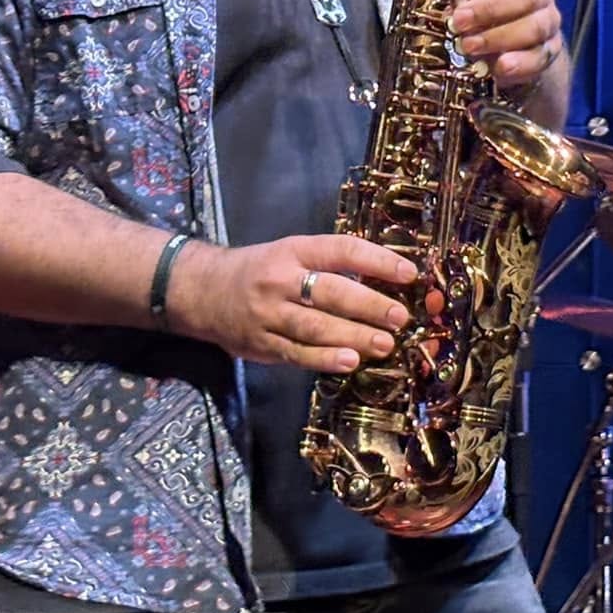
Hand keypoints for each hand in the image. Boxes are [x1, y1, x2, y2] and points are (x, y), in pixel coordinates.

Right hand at [167, 233, 416, 373]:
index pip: (341, 250)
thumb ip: (330, 265)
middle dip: (370, 305)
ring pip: (316, 327)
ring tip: (385, 344)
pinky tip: (349, 361)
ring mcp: (269, 314)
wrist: (203, 291)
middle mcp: (281, 280)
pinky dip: (324, 359)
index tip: (409, 273)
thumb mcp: (291, 253)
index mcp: (294, 251)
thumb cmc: (261, 270)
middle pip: (331, 292)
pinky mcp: (262, 344)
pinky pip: (297, 353)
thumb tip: (384, 279)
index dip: (377, 260)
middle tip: (400, 317)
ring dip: (354, 336)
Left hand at [388, 0, 564, 94]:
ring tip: (468, 47)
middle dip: (489, 8)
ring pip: (534, 25)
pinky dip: (520, 63)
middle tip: (456, 22)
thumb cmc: (481, 10)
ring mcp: (547, 21)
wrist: (514, 50)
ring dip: (499, 37)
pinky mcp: (550, 51)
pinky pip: (540, 56)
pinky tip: (498, 69)